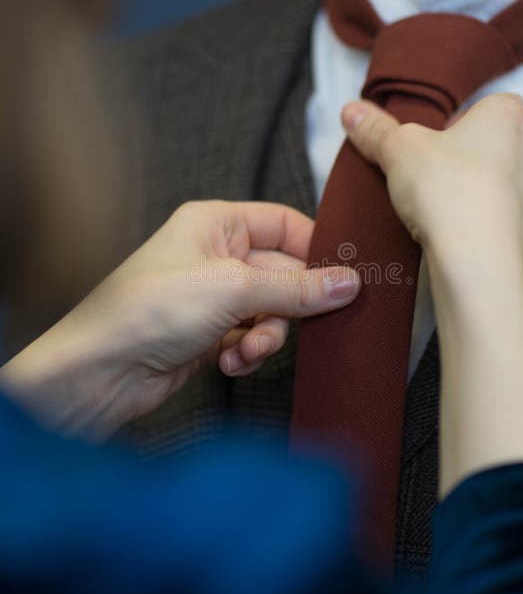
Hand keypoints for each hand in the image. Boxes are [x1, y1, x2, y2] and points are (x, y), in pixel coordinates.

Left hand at [1, 201, 359, 436]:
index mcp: (215, 223)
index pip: (283, 223)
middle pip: (282, 273)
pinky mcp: (207, 333)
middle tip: (306, 324)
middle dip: (289, 305)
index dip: (315, 248)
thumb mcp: (234, 289)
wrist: (101, 370)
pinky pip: (250, 337)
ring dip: (267, 335)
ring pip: (270, 311)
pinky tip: (229, 363)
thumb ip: (298, 287)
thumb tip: (350, 282)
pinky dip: (247, 352)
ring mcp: (210, 296)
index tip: (345, 275)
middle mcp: (214, 254)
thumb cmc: (152, 310)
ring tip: (248, 350)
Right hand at [342, 93, 522, 286]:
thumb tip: (352, 111)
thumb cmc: (449, 194)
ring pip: (502, 186)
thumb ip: (376, 129)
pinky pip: (506, 225)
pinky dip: (486, 229)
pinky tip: (459, 239)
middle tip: (428, 179)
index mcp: (509, 116)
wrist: (479, 267)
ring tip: (441, 213)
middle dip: (462, 160)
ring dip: (477, 195)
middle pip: (493, 147)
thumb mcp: (398, 151)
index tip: (425, 148)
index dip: (450, 126)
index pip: (480, 107)